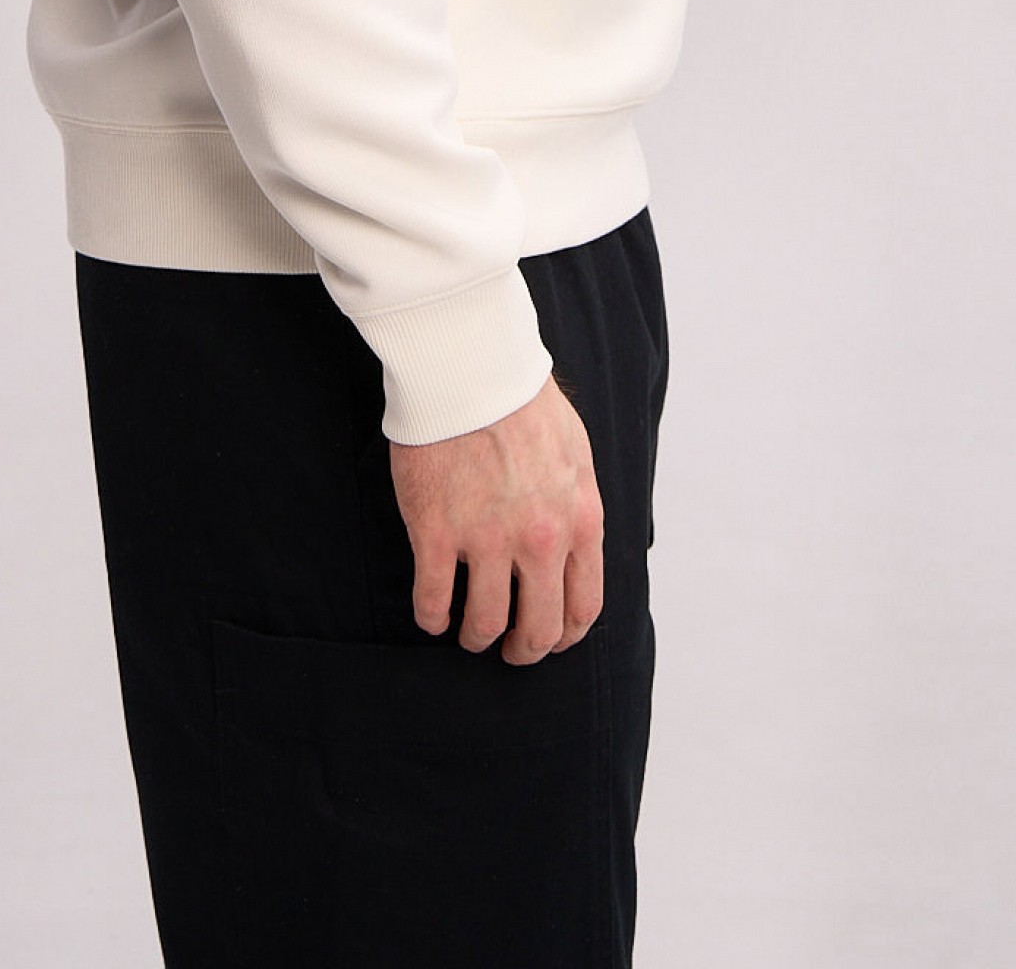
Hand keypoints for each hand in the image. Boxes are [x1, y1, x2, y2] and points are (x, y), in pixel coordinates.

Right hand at [387, 373, 603, 665]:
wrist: (470, 365)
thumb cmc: (521, 400)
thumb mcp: (576, 453)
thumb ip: (578, 506)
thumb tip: (577, 545)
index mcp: (580, 520)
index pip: (583, 606)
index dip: (565, 634)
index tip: (547, 636)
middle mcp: (540, 540)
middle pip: (539, 629)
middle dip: (524, 649)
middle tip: (509, 648)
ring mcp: (488, 540)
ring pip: (485, 624)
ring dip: (476, 637)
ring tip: (467, 632)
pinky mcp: (438, 533)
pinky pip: (433, 602)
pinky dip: (432, 618)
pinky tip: (432, 614)